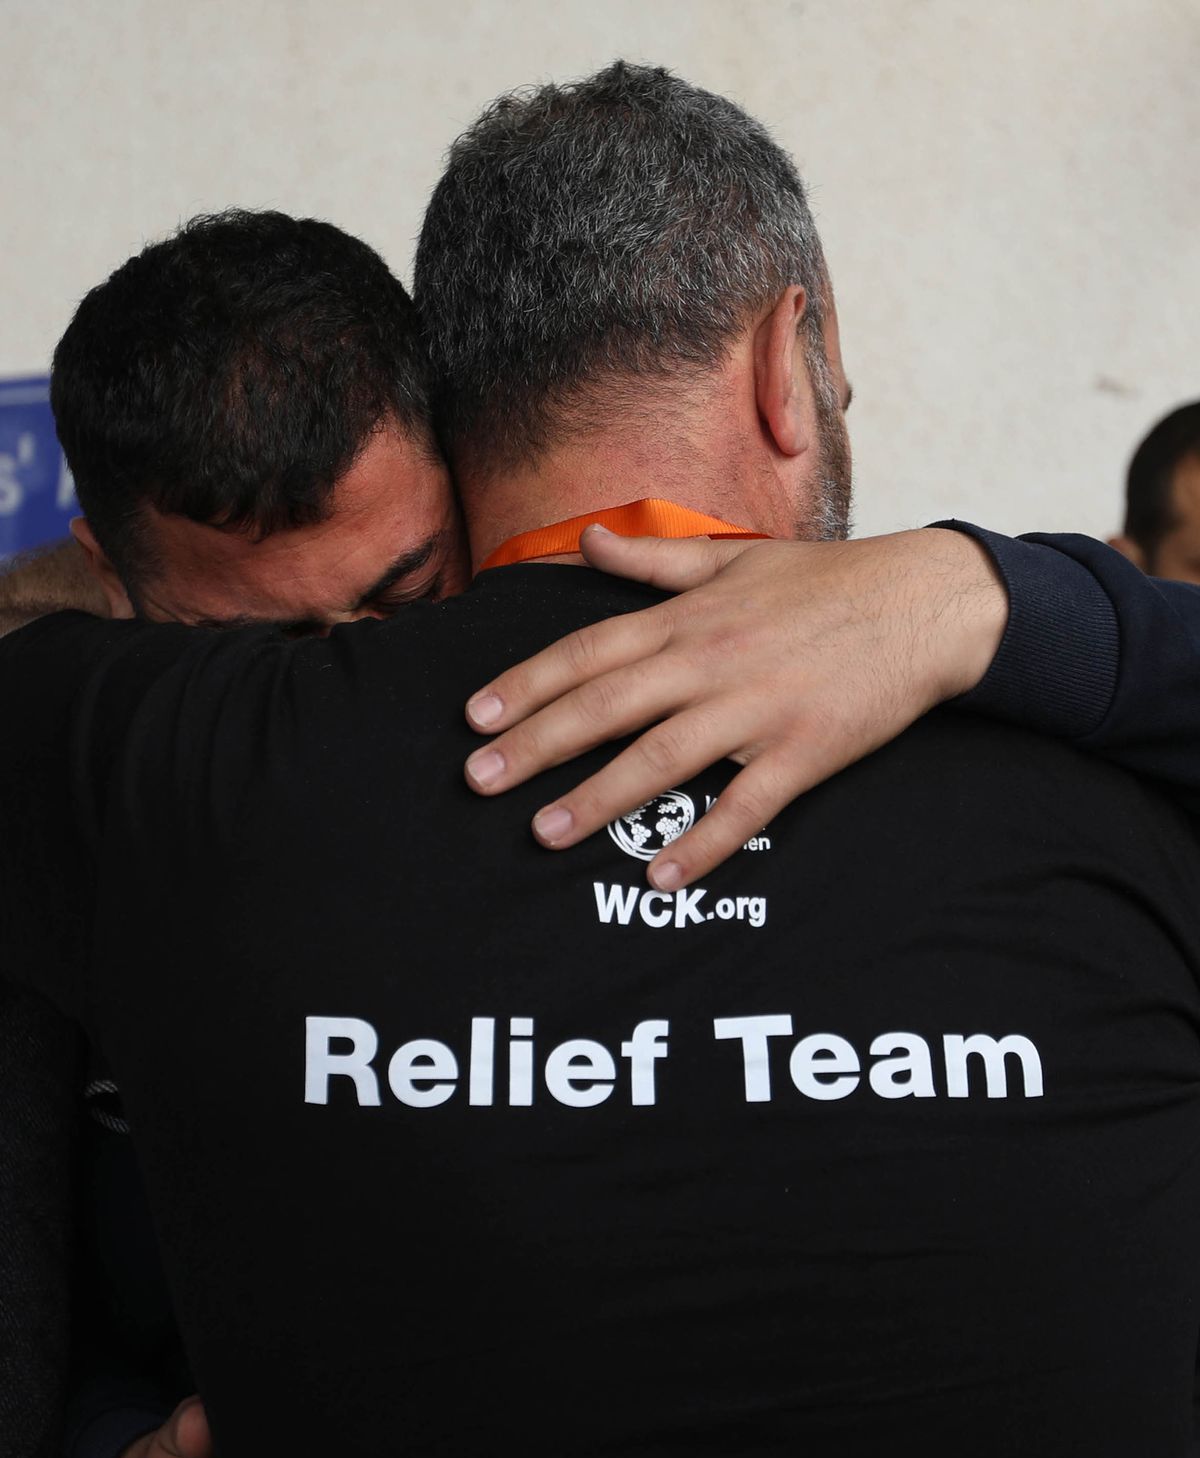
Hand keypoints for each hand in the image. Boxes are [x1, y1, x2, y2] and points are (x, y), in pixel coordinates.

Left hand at [464, 527, 1006, 888]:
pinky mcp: (803, 753)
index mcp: (689, 618)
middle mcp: (712, 661)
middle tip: (478, 782)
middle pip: (608, 705)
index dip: (528, 685)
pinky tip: (663, 875)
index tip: (475, 718)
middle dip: (537, 744)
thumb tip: (586, 541)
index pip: (589, 651)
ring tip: (545, 834)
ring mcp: (757, 710)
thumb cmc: (827, 584)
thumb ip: (655, 561)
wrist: (926, 604)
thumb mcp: (736, 558)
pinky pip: (746, 807)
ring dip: (600, 799)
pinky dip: (705, 842)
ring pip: (663, 758)